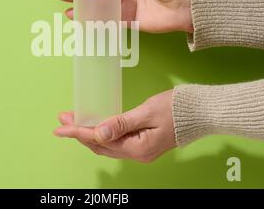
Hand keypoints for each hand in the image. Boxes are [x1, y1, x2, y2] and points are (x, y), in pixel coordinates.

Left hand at [53, 90, 176, 162]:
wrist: (202, 112)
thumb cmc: (178, 109)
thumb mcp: (147, 112)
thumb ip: (121, 123)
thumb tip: (98, 132)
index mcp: (137, 148)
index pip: (99, 140)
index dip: (78, 132)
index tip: (61, 126)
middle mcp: (138, 154)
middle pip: (100, 146)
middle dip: (79, 133)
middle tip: (63, 120)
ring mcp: (141, 150)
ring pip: (107, 145)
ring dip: (89, 134)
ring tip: (73, 121)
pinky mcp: (143, 144)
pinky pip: (116, 142)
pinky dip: (102, 134)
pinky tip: (95, 126)